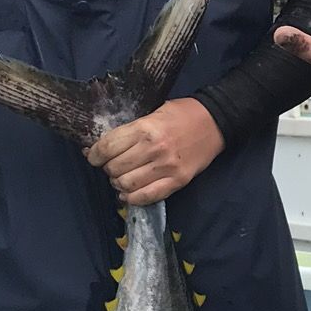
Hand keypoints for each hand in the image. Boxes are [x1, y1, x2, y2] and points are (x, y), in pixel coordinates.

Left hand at [87, 98, 224, 205]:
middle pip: (115, 168)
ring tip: (121, 179)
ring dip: (118, 184)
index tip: (94, 156)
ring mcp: (166, 168)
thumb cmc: (182, 113)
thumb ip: (131, 130)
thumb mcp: (153, 112)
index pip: (108, 147)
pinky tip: (128, 193)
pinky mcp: (178, 181)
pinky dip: (132, 198)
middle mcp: (154, 149)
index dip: (95, 154)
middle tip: (112, 166)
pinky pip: (147, 197)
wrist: (216, 122)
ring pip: (127, 185)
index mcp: (145, 128)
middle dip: (108, 169)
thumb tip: (102, 147)